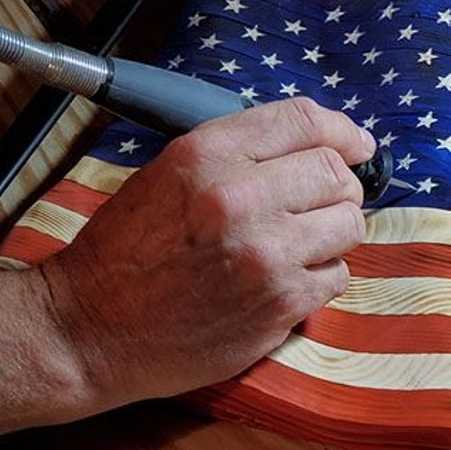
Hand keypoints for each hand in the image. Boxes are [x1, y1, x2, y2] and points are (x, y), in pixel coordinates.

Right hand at [41, 97, 373, 411]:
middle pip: (337, 174)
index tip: (357, 146)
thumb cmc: (130, 250)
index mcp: (207, 154)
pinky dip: (322, 276)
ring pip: (349, 224)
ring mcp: (266, 253)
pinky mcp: (281, 302)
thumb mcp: (170, 173)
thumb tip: (324, 145)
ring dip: (334, 232)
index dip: (342, 131)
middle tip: (320, 204)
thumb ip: (241, 153)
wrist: (93, 328)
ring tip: (301, 243)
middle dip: (338, 188)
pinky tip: (287, 279)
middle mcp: (239, 197)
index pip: (305, 121)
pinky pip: (338, 275)